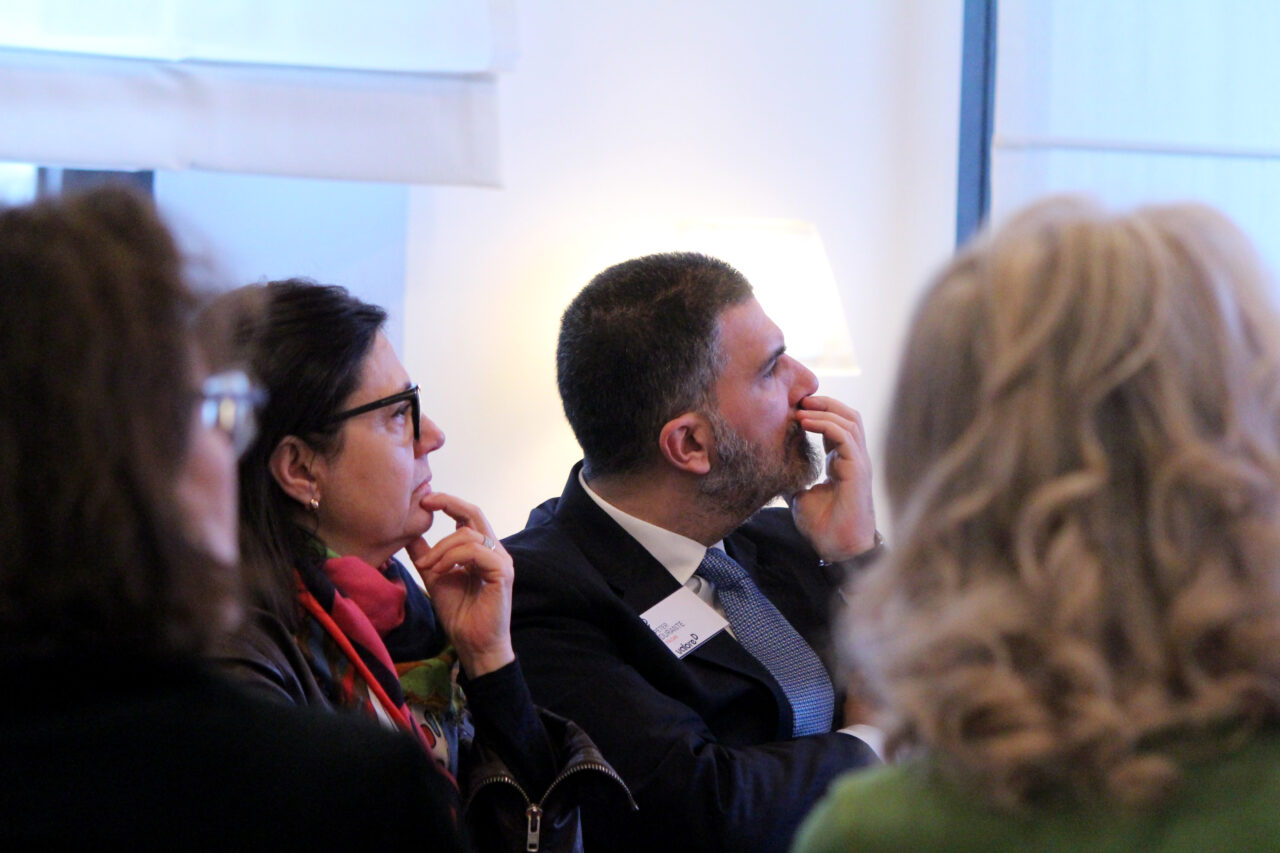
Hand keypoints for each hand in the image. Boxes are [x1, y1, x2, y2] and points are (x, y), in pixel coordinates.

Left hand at [405, 492, 514, 678]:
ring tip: (427, 566)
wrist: (474, 645)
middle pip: (474, 513)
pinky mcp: (502, 573)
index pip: (467, 516)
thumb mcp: (435, 578)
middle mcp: (495, 551)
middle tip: (424, 503)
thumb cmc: (460, 614)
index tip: (424, 499)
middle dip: (448, 504)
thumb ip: (426, 555)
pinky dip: (453, 558)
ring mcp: (501, 561)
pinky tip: (439, 571)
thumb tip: (408, 534)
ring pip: (469, 534)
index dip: (448, 503)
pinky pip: (476, 551)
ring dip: (441, 547)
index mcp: (481, 550)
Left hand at [788, 396, 876, 562]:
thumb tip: (771, 468)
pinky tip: (805, 423)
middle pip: (848, 416)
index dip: (818, 413)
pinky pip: (845, 437)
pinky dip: (826, 424)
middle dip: (825, 403)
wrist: (837, 548)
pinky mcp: (858, 469)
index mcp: (842, 462)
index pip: (836, 426)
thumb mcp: (799, 495)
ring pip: (850, 420)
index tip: (793, 408)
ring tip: (800, 408)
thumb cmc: (823, 526)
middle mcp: (853, 458)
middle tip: (799, 399)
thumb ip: (792, 478)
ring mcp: (858, 462)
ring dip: (824, 410)